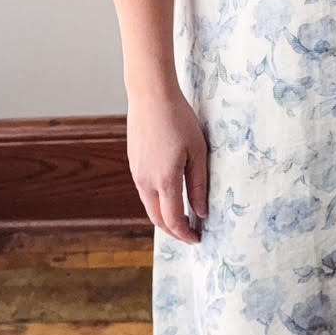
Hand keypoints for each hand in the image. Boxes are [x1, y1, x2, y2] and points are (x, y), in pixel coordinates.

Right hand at [126, 85, 208, 244]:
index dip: (185, 234)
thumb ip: (199, 185)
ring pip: (149, 206)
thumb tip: (201, 211)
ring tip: (183, 217)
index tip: (198, 238)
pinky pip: (144, 191)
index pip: (173, 220)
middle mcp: (145, 181)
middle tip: (190, 234)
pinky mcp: (134, 163)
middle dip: (173, 231)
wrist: (150, 96)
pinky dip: (157, 202)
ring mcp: (136, 173)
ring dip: (164, 217)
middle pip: (157, 219)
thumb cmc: (178, 119)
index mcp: (164, 180)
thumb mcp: (198, 152)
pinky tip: (170, 196)